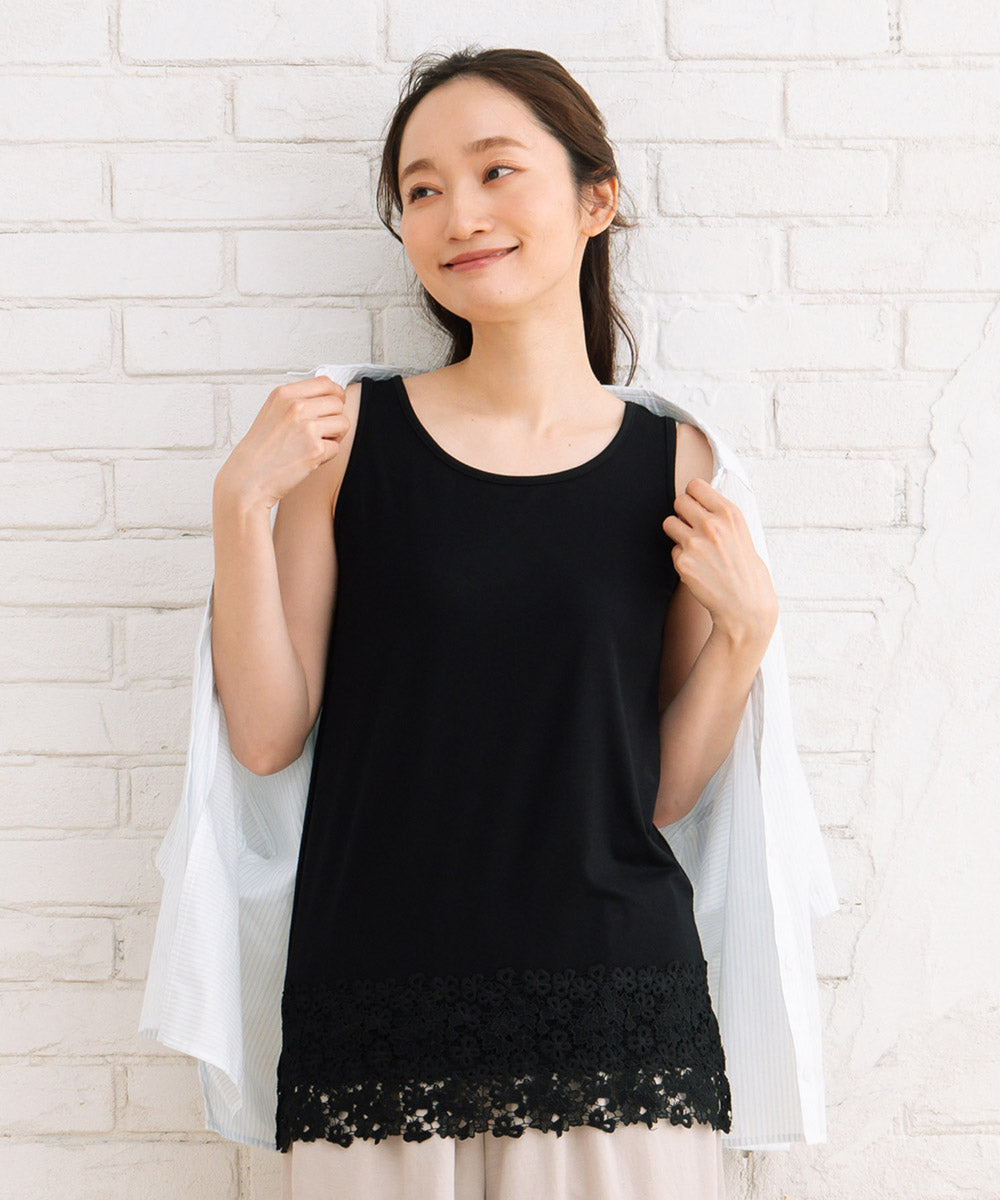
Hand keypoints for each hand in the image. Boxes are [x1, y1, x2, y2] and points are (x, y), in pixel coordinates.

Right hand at [215, 376, 349, 511]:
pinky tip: (309, 457)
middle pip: (338, 403)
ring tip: (314, 444)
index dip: (336, 393)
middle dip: (334, 418)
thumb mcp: (272, 412)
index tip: (336, 402)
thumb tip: (327, 395)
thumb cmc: (259, 450)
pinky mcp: (315, 449)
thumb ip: (296, 401)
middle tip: (321, 431)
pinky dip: (327, 456)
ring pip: (343, 423)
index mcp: (284, 394)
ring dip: (334, 436)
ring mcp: (307, 428)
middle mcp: (296, 407)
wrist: (248, 477)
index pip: (325, 383)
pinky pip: (337, 447)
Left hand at [662, 477, 778, 646]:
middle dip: (683, 513)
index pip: (695, 485)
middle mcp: (711, 525)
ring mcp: (695, 543)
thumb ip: (721, 516)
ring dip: (677, 533)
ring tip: (694, 546)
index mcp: (729, 514)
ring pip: (669, 523)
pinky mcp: (683, 562)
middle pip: (678, 501)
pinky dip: (681, 558)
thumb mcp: (742, 533)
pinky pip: (672, 550)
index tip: (696, 505)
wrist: (746, 605)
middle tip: (692, 526)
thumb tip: (698, 501)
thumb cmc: (746, 571)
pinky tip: (698, 567)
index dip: (693, 496)